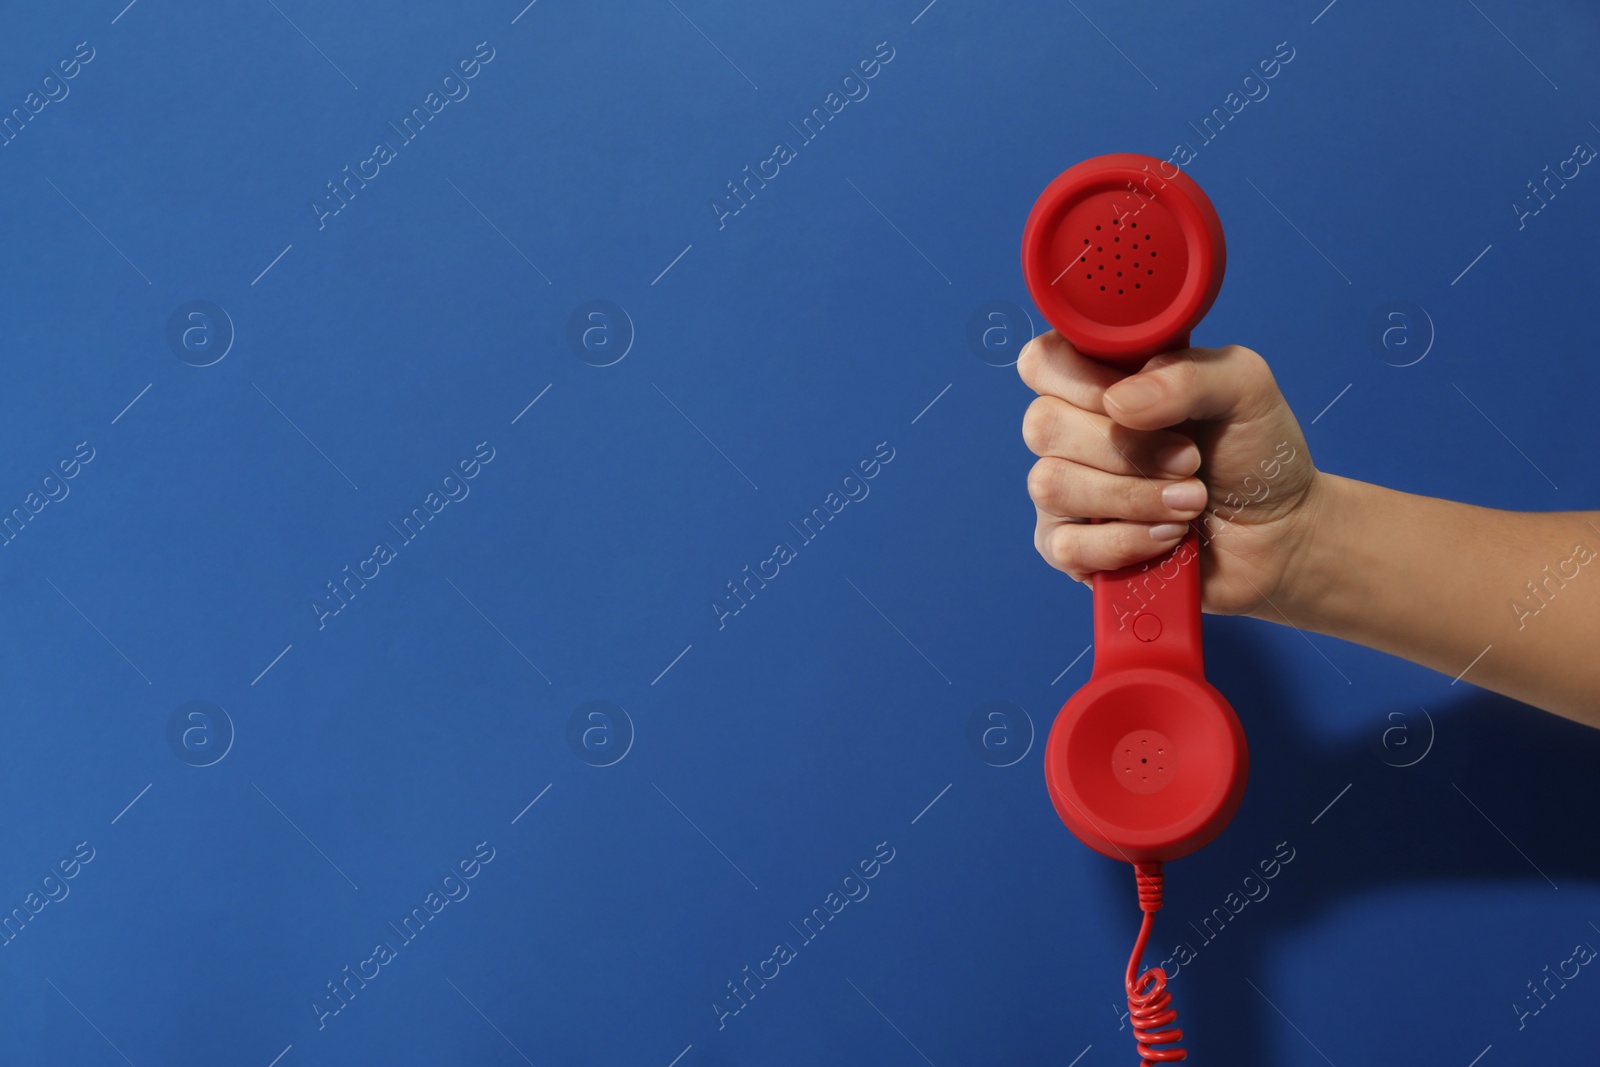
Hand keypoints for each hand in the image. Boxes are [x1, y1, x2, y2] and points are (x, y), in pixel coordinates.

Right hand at [1018, 331, 1321, 616]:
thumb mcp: (1244, 388)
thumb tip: (1119, 401)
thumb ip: (1186, 374)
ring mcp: (1068, 491)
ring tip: (1191, 502)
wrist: (1280, 532)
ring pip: (1051, 486)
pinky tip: (1167, 536)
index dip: (1079, 381)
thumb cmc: (1256, 454)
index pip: (1041, 362)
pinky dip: (1126, 542)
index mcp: (1103, 380)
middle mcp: (1074, 432)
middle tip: (1190, 460)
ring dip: (1133, 498)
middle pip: (1042, 426)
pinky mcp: (1072, 548)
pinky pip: (1064, 546)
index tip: (1136, 402)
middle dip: (1127, 449)